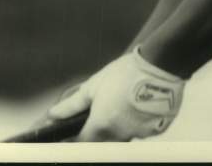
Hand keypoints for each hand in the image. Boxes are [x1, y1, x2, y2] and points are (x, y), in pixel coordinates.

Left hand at [47, 47, 185, 140]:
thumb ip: (72, 105)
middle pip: (103, 143)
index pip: (82, 144)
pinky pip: (142, 131)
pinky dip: (137, 122)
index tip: (70, 136)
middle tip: (101, 112)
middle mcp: (120, 136)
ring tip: (122, 103)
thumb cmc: (125, 73)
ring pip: (123, 137)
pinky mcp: (156, 131)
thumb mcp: (93, 85)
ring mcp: (139, 135)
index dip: (74, 140)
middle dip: (97, 133)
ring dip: (119, 126)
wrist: (158, 66)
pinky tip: (138, 104)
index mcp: (102, 126)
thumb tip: (53, 115)